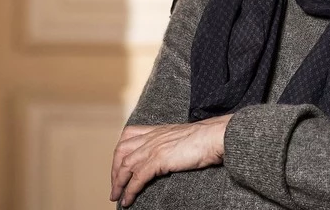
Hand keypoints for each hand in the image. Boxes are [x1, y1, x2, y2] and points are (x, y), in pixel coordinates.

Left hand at [110, 114, 232, 206]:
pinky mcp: (158, 160)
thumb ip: (172, 143)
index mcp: (157, 130)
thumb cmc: (207, 138)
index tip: (119, 166)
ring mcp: (153, 147)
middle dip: (114, 170)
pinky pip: (137, 178)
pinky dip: (129, 191)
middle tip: (115, 186)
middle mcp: (152, 137)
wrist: (215, 136)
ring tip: (117, 196)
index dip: (120, 152)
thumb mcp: (183, 137)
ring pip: (125, 166)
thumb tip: (170, 156)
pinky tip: (128, 200)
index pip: (129, 136)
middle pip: (121, 151)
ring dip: (118, 183)